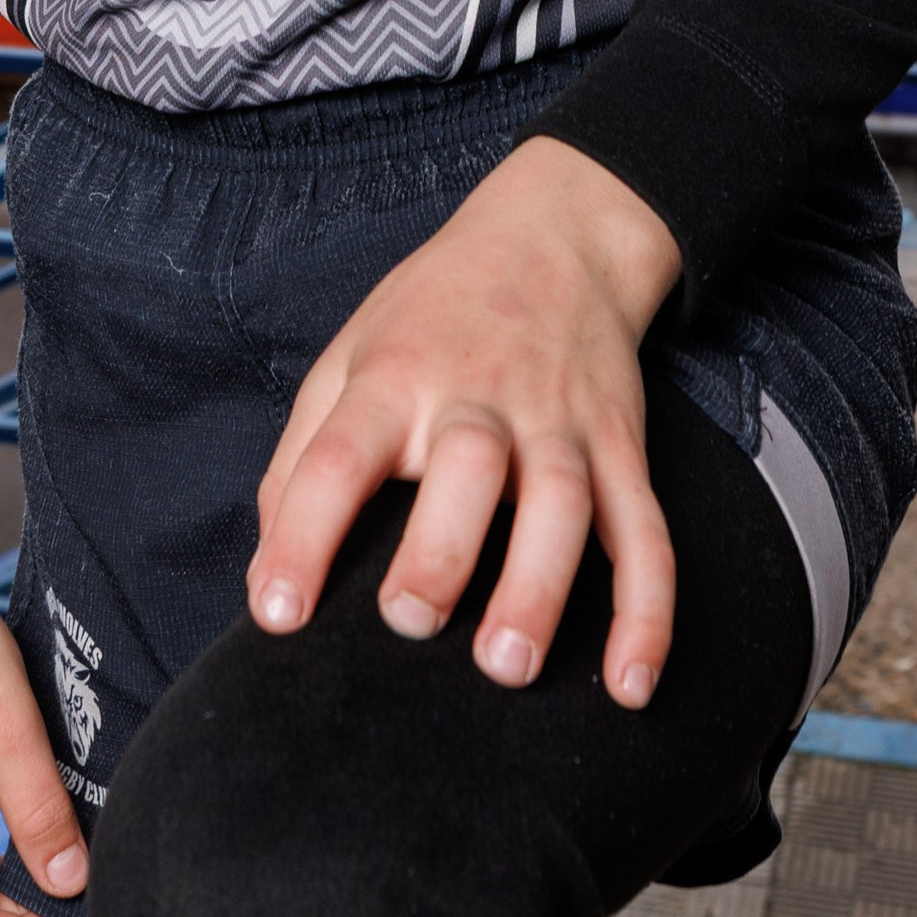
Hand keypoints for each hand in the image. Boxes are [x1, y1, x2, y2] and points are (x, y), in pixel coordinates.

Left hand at [248, 135, 682, 709]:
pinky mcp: (622, 447)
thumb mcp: (347, 357)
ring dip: (539, 584)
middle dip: (439, 548)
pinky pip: (646, 532)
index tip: (278, 617)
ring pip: (562, 501)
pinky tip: (631, 683)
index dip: (302, 537)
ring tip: (509, 667)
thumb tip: (268, 572)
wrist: (556, 233)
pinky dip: (648, 609)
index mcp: (394, 379)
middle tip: (410, 622)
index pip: (337, 457)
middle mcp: (479, 396)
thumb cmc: (431, 316)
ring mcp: (561, 421)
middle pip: (466, 467)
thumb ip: (301, 462)